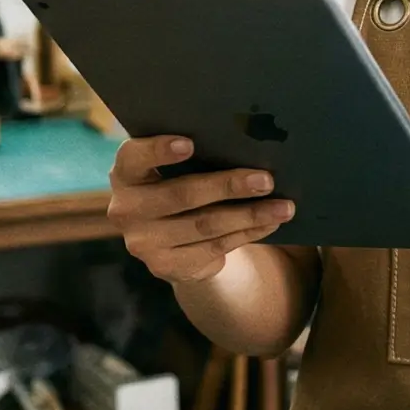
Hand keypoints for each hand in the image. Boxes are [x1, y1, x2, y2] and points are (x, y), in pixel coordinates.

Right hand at [106, 136, 294, 284]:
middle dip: (228, 186)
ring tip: (283, 207)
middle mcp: (126, 209)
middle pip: (181, 194)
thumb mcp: (174, 170)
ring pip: (204, 225)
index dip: (158, 150)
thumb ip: (194, 158)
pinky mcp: (164, 266)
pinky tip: (269, 224)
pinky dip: (247, 233)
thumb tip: (249, 145)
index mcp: (126, 174)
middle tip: (266, 180)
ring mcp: (143, 242)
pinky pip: (214, 247)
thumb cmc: (178, 187)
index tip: (190, 143)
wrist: (170, 242)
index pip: (134, 157)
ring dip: (249, 215)